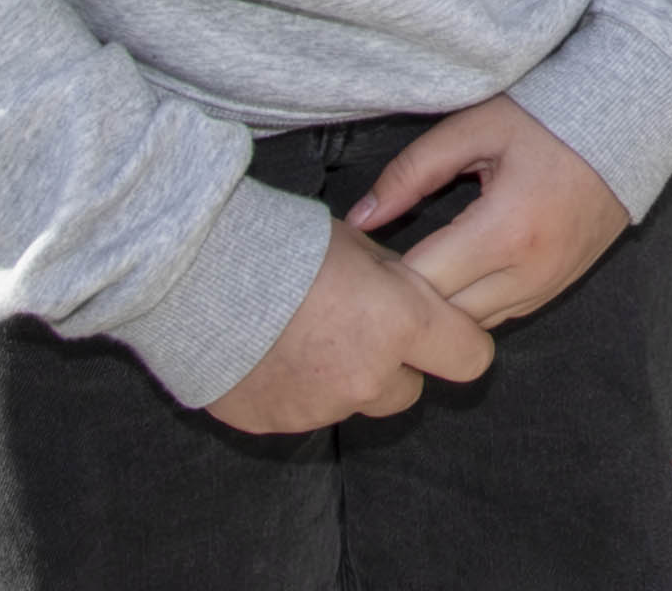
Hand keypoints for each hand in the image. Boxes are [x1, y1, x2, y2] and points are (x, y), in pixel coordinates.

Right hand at [205, 211, 498, 432]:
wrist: (199, 276)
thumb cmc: (286, 248)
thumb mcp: (361, 247)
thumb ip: (398, 280)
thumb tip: (415, 294)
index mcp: (402, 326)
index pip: (471, 359)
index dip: (460, 343)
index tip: (444, 331)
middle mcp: (369, 377)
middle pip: (409, 390)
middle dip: (396, 366)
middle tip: (361, 330)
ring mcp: (321, 408)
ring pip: (356, 404)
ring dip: (345, 380)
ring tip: (306, 337)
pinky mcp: (276, 424)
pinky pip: (305, 414)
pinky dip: (298, 392)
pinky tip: (272, 355)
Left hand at [347, 93, 632, 326]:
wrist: (633, 121)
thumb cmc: (549, 117)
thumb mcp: (475, 129)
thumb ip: (410, 173)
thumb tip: (358, 220)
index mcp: (505, 230)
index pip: (420, 283)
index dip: (381, 276)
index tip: (360, 258)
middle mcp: (530, 271)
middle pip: (442, 318)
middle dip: (405, 300)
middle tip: (378, 272)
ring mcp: (550, 284)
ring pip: (472, 326)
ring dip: (440, 307)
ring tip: (417, 272)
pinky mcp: (561, 287)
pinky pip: (502, 317)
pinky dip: (473, 303)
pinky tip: (457, 275)